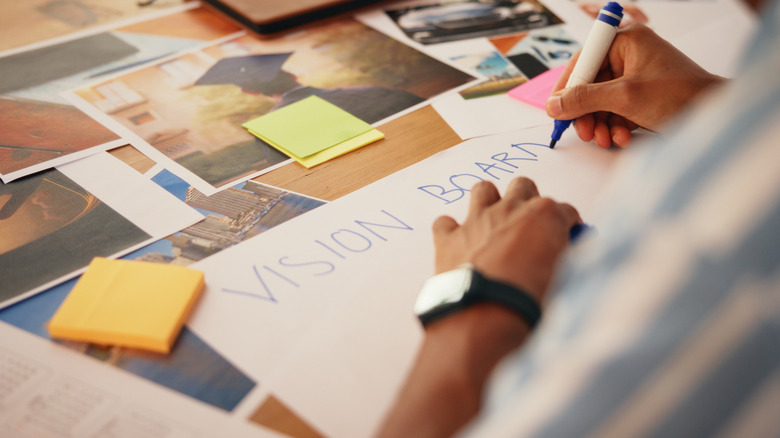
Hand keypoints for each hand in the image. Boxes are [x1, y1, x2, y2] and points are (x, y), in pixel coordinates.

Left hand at [376, 178, 579, 437]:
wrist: (486, 315)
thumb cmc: (532, 300)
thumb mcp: (565, 279)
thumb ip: (567, 258)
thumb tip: (569, 253)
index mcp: (545, 216)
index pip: (566, 211)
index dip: (568, 226)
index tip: (567, 241)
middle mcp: (510, 209)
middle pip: (523, 186)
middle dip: (528, 201)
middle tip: (529, 226)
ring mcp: (476, 220)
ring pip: (483, 190)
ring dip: (489, 202)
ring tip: (493, 224)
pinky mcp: (448, 237)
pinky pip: (444, 222)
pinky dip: (450, 232)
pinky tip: (458, 245)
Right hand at [546, 24, 723, 147]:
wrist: (717, 117)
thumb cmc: (680, 96)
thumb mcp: (624, 97)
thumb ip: (584, 99)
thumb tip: (553, 105)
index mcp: (626, 42)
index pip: (583, 61)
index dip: (567, 87)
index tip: (556, 109)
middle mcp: (630, 56)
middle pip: (590, 85)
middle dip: (586, 113)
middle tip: (584, 133)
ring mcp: (636, 78)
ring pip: (601, 102)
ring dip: (599, 124)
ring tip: (605, 140)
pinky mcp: (642, 98)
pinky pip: (615, 112)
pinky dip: (614, 127)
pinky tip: (622, 139)